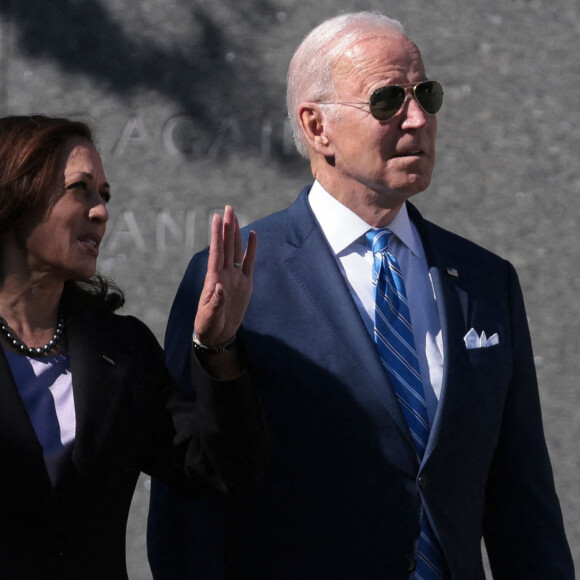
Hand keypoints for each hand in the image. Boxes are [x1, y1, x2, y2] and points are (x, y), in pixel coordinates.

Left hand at [194, 205, 256, 347]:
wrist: (217, 334)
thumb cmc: (209, 325)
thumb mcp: (209, 317)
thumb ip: (214, 303)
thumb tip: (219, 287)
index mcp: (214, 279)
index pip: (216, 252)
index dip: (216, 235)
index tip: (216, 218)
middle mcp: (224, 274)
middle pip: (227, 246)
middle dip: (227, 227)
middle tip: (228, 208)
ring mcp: (235, 278)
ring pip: (236, 250)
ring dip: (236, 234)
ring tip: (235, 216)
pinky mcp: (245, 284)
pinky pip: (249, 263)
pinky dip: (251, 250)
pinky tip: (253, 236)